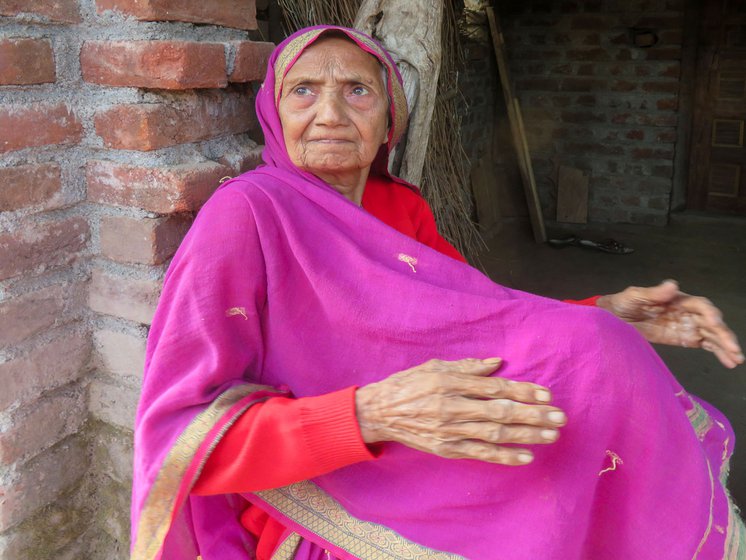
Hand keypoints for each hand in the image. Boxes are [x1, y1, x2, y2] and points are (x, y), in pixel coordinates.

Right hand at [355, 358, 566, 465]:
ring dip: (526, 435)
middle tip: (560, 417)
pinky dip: (504, 456)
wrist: (379, 412)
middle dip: (533, 414)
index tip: (546, 394)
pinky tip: (526, 456)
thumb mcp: (434, 367)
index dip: (523, 391)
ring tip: (551, 435)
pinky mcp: (446, 449)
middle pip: (500, 412)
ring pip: (494, 434)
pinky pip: (480, 454)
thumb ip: (467, 366)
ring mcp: (449, 430)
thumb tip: (497, 363)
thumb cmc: (408, 384)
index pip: (494, 387)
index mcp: (450, 382)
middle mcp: (451, 406)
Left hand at [597, 280, 743, 368]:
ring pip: (712, 335)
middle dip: (724, 334)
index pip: (699, 305)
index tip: (714, 323)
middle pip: (711, 322)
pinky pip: (705, 344)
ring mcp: (686, 326)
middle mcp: (687, 312)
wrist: (612, 319)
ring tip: (737, 359)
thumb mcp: (634, 296)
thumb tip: (673, 285)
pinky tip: (728, 362)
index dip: (709, 313)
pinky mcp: (683, 339)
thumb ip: (653, 293)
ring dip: (725, 346)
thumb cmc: (623, 303)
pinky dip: (717, 352)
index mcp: (677, 300)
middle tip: (734, 349)